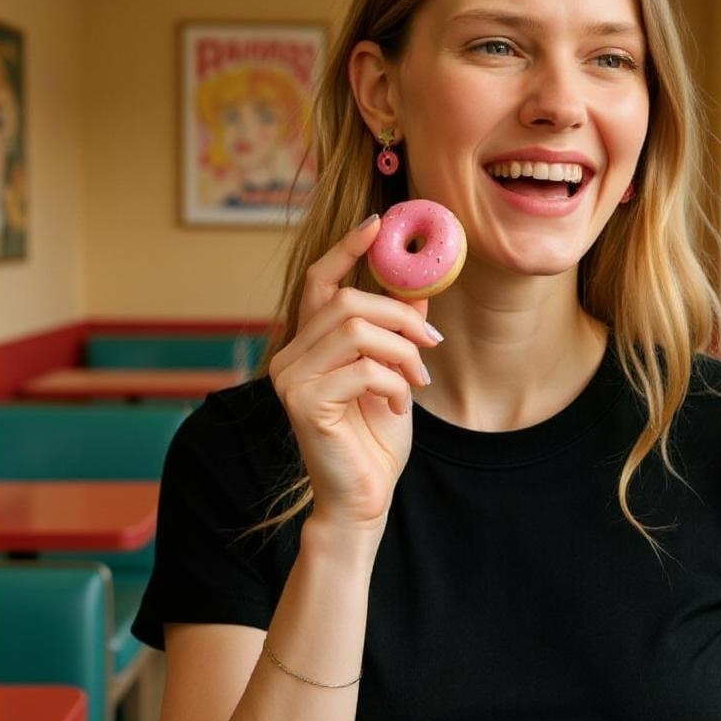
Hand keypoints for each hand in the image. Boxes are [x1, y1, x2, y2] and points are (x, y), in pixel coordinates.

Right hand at [268, 216, 439, 532]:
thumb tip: (417, 287)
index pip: (319, 280)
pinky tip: (399, 403)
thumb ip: (397, 333)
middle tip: (431, 343)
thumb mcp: (395, 374)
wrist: (364, 496)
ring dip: (401, 352)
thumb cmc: (376, 438)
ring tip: (416, 380)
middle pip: (347, 301)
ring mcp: (290, 377)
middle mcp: (289, 354)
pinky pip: (361, 368)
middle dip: (399, 316)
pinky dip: (392, 382)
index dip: (347, 248)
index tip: (379, 225)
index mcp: (308, 342)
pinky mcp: (301, 401)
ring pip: (356, 329)